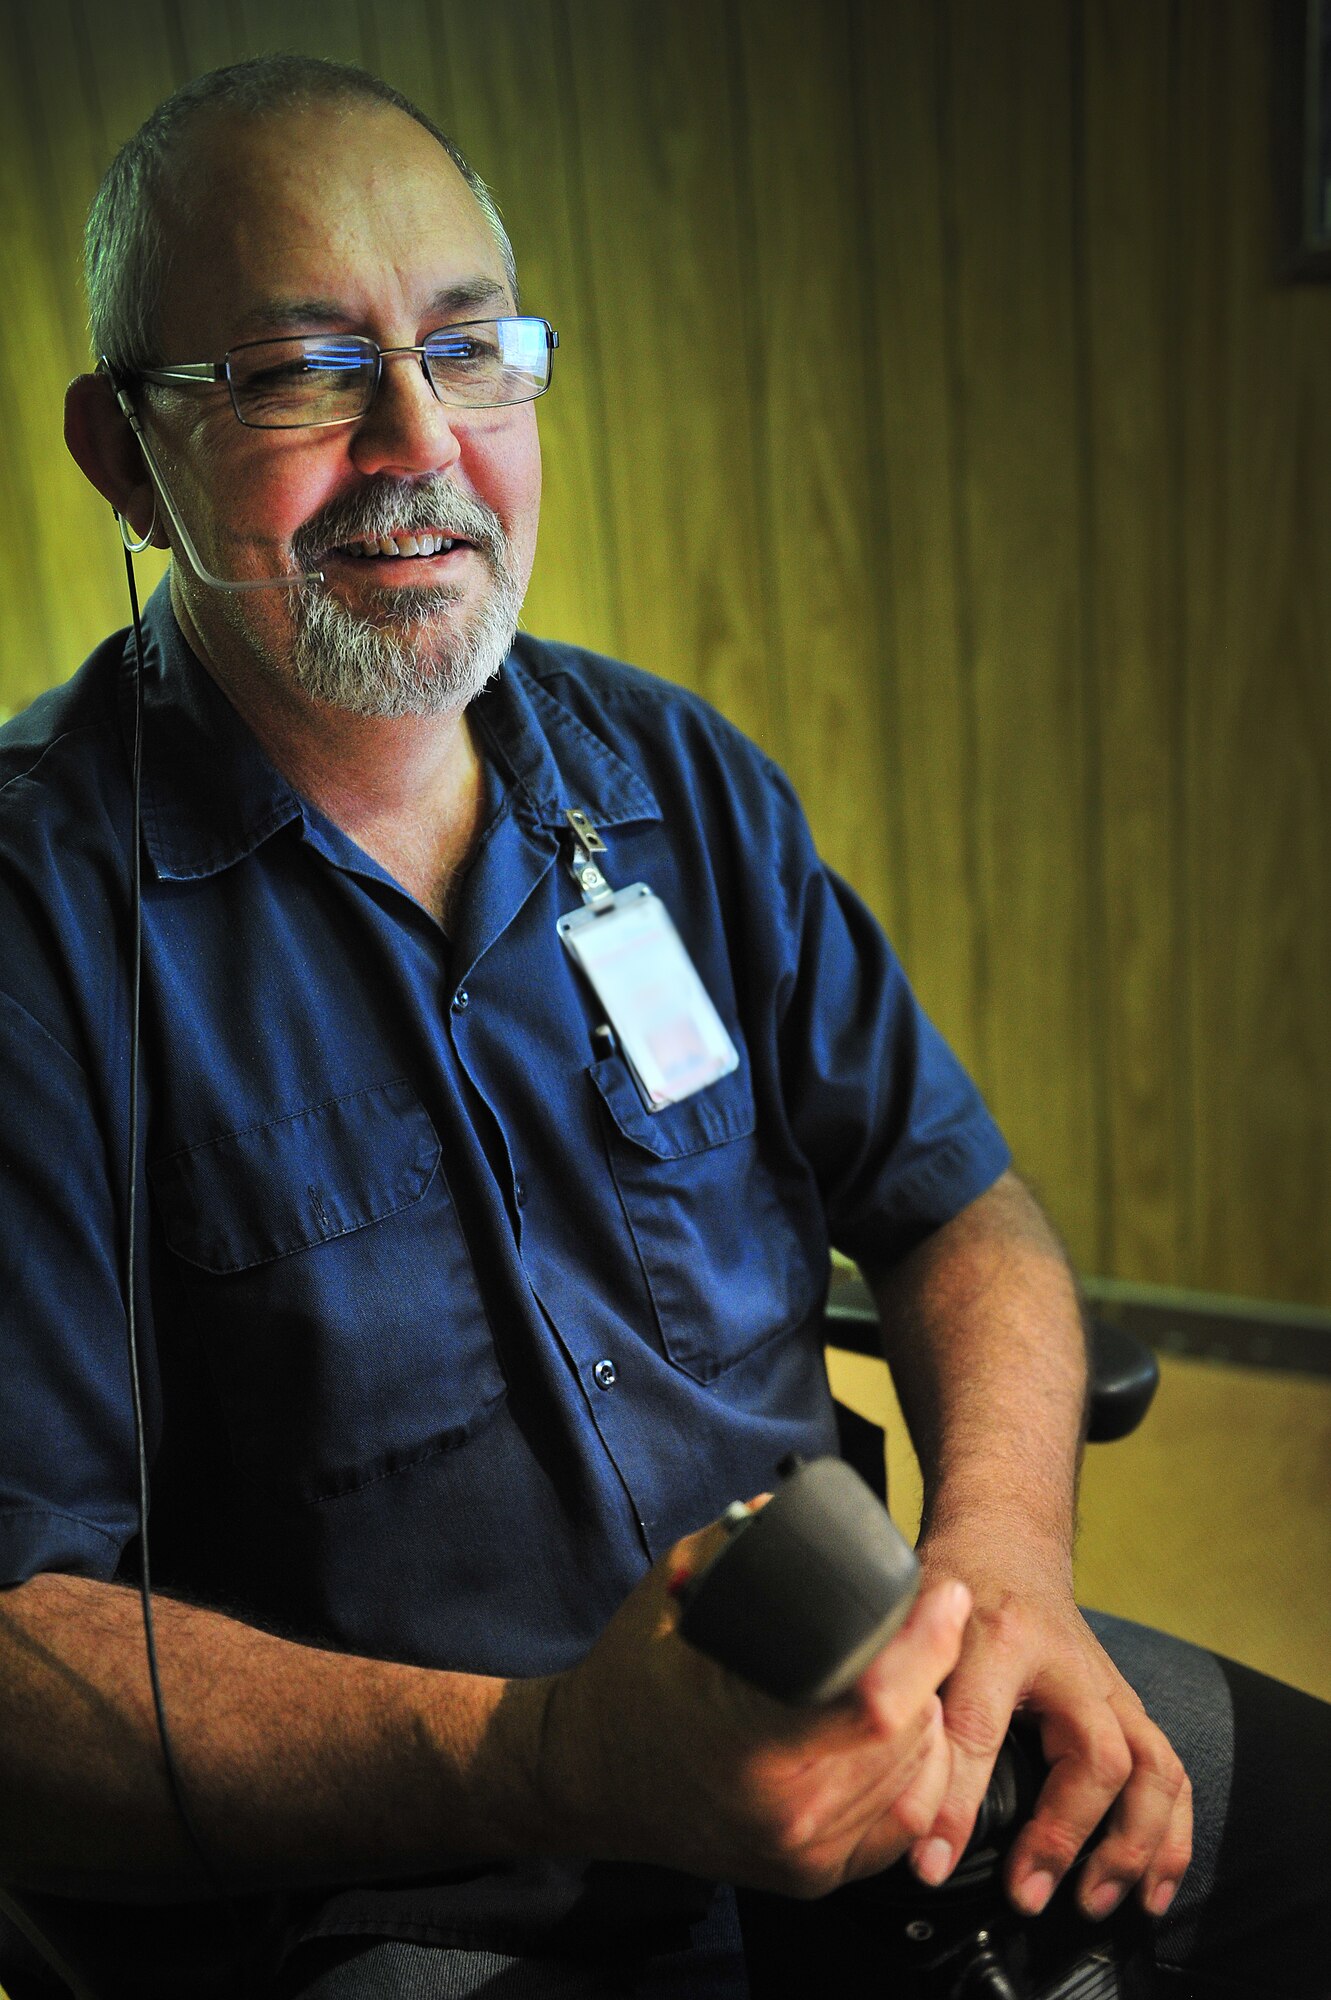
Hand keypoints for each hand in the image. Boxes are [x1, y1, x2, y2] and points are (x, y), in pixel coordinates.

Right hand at [532, 1510, 971, 1895]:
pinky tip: (899, 1735)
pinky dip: (912, 1773)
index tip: (944, 1596)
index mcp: (750, 1744)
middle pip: (910, 1735)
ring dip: (925, 1719)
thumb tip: (792, 1506)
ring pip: (915, 1778)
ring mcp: (802, 1855)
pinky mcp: (812, 1877)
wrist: (586, 1776)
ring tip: (907, 1673)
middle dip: (929, 1670)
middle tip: (923, 1624)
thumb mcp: (675, 1593)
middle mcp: (784, 1813)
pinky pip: (899, 1824)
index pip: (877, 1703)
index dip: (927, 1644)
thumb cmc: (629, 1679)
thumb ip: (735, 1545)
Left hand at [908, 1531, 1191, 1922]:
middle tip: (1026, 1896)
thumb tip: (870, 1777)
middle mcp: (1068, 1664)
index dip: (955, 1803)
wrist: (1006, 1540)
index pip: (979, 1728)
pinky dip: (1170, 1837)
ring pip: (1150, 1769)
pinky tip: (1153, 1891)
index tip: (930, 1864)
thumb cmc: (951, 1584)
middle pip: (1095, 1755)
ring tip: (1093, 1903)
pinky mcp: (1129, 1708)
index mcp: (999, 1635)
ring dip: (1131, 1847)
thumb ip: (897, 1687)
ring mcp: (1109, 1686)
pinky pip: (1171, 1776)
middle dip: (1065, 1835)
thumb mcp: (910, 1621)